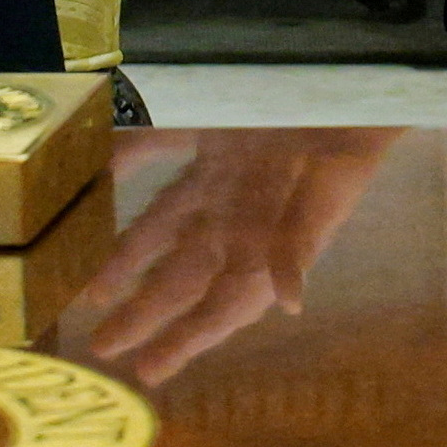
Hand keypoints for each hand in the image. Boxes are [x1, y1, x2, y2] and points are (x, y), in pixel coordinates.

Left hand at [56, 127, 404, 387]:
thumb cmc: (347, 133)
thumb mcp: (332, 190)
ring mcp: (219, 173)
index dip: (186, 340)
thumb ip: (304, 242)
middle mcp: (236, 213)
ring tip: (94, 294)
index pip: (220, 304)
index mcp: (262, 237)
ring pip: (162, 226)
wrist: (355, 75)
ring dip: (128, 260)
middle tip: (103, 345)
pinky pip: (154, 150)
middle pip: (181, 275)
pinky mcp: (209, 129)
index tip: (149, 370)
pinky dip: (123, 163)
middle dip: (144, 313)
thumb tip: (291, 303)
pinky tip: (91, 176)